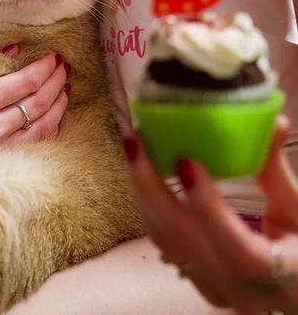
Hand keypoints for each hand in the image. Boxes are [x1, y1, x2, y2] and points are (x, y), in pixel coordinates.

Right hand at [0, 49, 69, 159]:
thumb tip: (14, 48)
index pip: (24, 80)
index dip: (44, 68)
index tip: (53, 57)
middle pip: (38, 100)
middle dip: (56, 81)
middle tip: (64, 68)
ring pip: (43, 123)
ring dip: (59, 103)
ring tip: (65, 88)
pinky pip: (34, 143)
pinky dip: (50, 126)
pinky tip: (56, 115)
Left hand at [127, 116, 297, 313]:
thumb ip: (278, 173)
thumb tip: (275, 122)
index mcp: (279, 277)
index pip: (238, 250)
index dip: (208, 207)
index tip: (185, 162)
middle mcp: (239, 291)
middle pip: (184, 242)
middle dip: (151, 187)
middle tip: (136, 141)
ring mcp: (213, 288)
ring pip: (166, 241)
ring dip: (144, 193)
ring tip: (134, 149)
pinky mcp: (198, 279)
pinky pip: (164, 243)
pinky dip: (149, 206)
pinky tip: (142, 175)